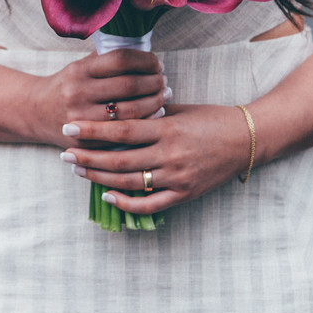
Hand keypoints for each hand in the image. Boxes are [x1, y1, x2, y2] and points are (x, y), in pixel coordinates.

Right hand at [31, 49, 169, 146]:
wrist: (35, 112)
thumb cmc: (66, 85)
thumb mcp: (80, 66)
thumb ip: (107, 60)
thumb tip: (145, 52)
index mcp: (79, 70)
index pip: (121, 59)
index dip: (145, 60)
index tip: (157, 63)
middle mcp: (79, 93)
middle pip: (129, 85)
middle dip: (154, 82)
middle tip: (164, 81)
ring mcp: (82, 119)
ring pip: (130, 111)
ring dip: (154, 102)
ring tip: (164, 96)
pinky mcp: (86, 141)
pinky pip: (123, 133)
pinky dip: (144, 123)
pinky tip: (155, 115)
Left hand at [59, 104, 252, 213]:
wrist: (247, 140)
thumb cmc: (213, 119)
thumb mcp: (182, 109)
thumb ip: (152, 112)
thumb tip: (121, 112)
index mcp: (168, 129)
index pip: (122, 131)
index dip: (93, 131)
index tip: (70, 128)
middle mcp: (171, 154)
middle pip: (120, 159)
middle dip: (88, 157)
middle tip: (65, 153)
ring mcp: (177, 177)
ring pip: (130, 182)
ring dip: (100, 178)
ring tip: (79, 171)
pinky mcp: (184, 194)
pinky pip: (150, 203)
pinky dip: (127, 202)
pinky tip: (108, 195)